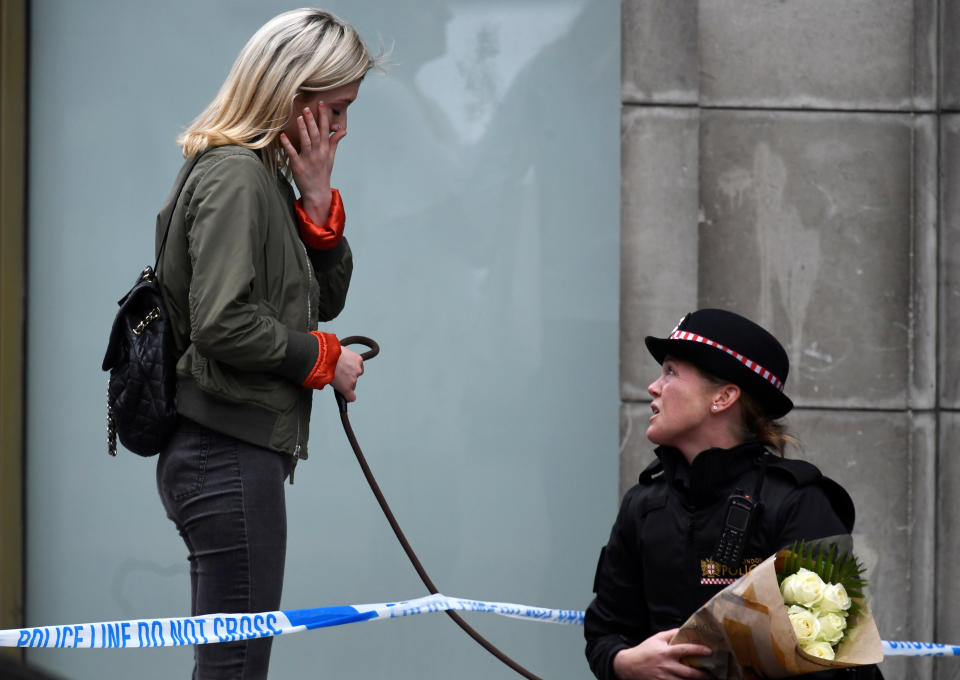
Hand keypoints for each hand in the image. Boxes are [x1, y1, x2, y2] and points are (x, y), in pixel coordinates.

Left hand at [279, 103, 345, 224]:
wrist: (317, 192)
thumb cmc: (323, 173)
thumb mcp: (331, 157)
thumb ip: (334, 142)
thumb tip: (343, 130)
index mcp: (326, 150)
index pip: (326, 130)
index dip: (324, 116)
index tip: (321, 104)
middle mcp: (318, 153)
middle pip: (316, 134)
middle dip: (312, 121)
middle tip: (307, 108)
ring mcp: (308, 160)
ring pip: (306, 142)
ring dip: (303, 130)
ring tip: (299, 117)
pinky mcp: (298, 166)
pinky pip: (293, 153)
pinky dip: (288, 145)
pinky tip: (283, 136)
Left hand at [331, 346, 362, 401]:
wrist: (326, 355)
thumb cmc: (323, 368)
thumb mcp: (326, 381)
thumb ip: (334, 385)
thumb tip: (334, 383)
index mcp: (346, 388)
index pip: (352, 397)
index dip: (348, 395)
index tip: (345, 392)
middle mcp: (353, 380)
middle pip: (353, 383)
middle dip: (347, 379)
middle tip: (339, 373)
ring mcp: (357, 370)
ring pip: (357, 372)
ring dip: (352, 369)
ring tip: (342, 364)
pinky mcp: (359, 360)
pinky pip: (359, 363)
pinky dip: (354, 361)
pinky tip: (347, 359)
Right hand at [612, 629, 712, 679]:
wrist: (629, 666)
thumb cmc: (645, 650)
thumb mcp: (656, 639)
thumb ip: (671, 634)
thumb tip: (685, 629)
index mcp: (665, 652)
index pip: (685, 650)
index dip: (698, 650)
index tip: (709, 651)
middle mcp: (666, 666)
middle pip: (689, 672)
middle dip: (703, 675)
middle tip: (714, 675)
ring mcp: (664, 678)